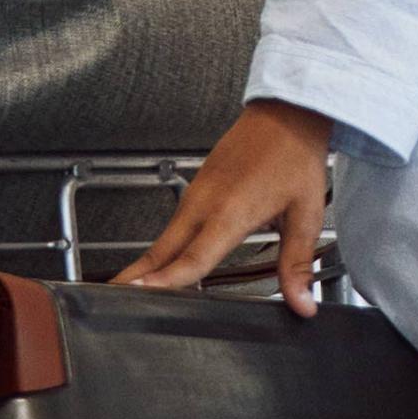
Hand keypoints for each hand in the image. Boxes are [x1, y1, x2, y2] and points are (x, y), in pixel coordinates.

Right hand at [115, 100, 334, 314]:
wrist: (287, 114)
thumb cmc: (295, 157)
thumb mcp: (305, 215)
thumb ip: (297, 264)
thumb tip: (301, 303)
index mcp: (230, 213)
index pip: (192, 257)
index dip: (165, 280)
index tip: (136, 293)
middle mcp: (205, 204)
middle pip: (162, 251)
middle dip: (136, 279)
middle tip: (111, 304)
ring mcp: (196, 194)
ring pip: (164, 238)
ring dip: (146, 266)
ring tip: (129, 293)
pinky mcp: (196, 188)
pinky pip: (173, 225)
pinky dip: (162, 248)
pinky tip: (161, 265)